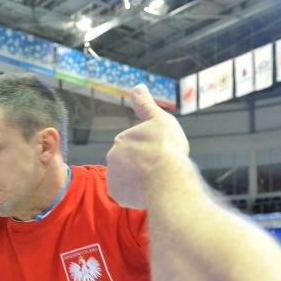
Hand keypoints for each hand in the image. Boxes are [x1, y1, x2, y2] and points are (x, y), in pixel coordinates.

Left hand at [106, 84, 191, 208]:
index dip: (149, 149)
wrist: (167, 180)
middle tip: (157, 167)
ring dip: (136, 178)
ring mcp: (113, 176)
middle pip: (128, 161)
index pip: (134, 144)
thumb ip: (146, 105)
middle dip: (140, 163)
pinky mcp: (116, 194)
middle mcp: (112, 156)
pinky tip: (146, 190)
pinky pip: (124, 193)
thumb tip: (137, 87)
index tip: (160, 152)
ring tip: (153, 180)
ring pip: (126, 177)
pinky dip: (133, 193)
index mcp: (122, 138)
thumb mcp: (160, 120)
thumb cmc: (167, 149)